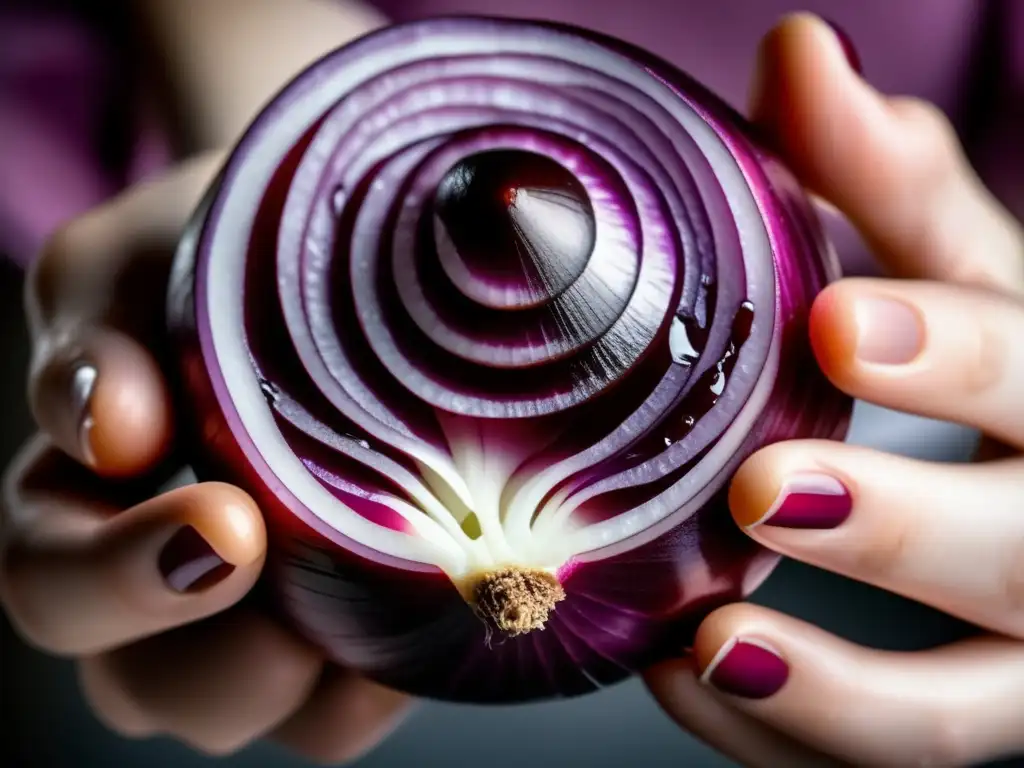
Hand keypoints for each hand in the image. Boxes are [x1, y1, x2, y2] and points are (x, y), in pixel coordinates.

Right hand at [0, 152, 409, 760]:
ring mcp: (259, 616)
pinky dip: (381, 679)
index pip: (51, 585)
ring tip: (379, 580)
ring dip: (305, 676)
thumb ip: (98, 332)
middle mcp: (160, 584)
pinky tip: (431, 601)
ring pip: (251, 714)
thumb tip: (105, 431)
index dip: (120, 580)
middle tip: (302, 569)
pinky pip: (348, 709)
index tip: (226, 520)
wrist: (347, 245)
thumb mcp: (143, 260)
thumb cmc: (225, 250)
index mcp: (83, 504)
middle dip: (213, 657)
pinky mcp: (352, 631)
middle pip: (144, 689)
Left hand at [644, 15, 1023, 767]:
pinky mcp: (956, 714)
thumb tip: (798, 53)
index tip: (836, 323)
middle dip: (905, 525)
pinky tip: (684, 677)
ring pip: (966, 712)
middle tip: (771, 491)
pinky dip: (776, 734)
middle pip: (1023, 553)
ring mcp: (1018, 653)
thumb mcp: (955, 267)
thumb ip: (882, 179)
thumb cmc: (988, 361)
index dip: (950, 351)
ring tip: (717, 643)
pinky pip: (876, 759)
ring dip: (844, 692)